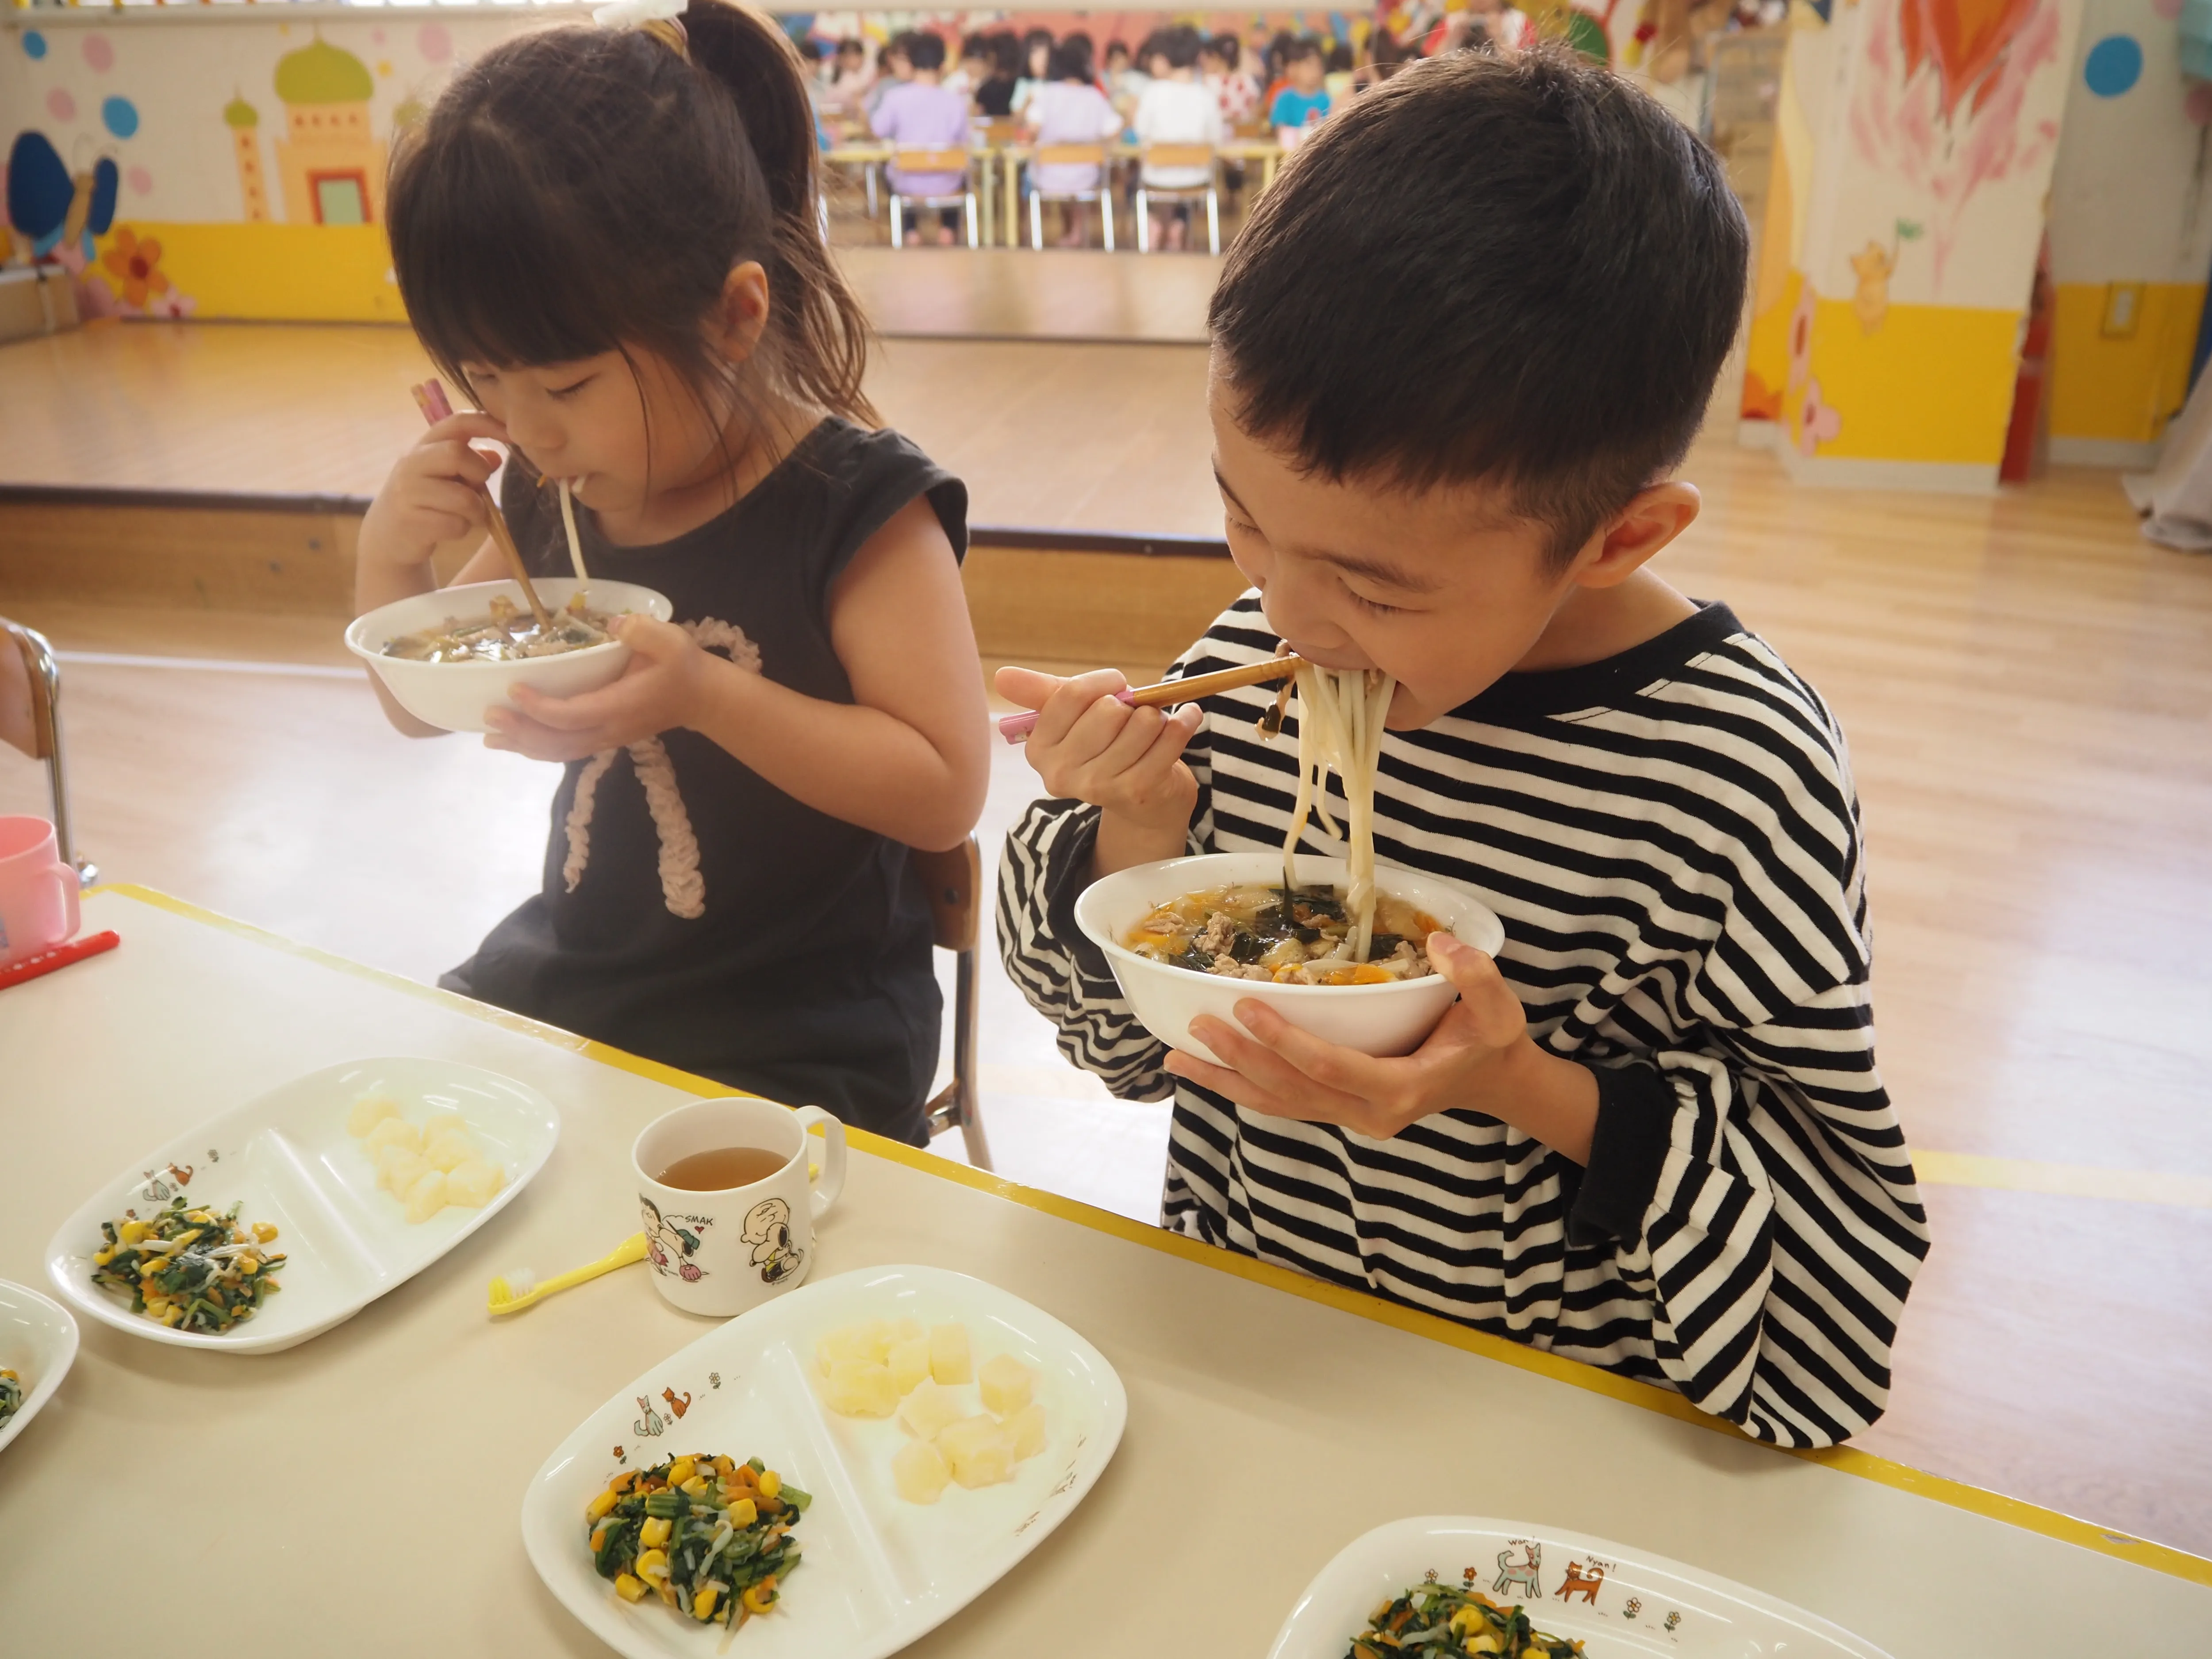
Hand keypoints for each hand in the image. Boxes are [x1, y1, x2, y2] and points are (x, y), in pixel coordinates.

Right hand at [357, 411, 507, 570]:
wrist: (387, 536)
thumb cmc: (426, 501)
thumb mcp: (445, 476)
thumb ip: (469, 463)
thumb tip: (496, 457)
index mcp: (424, 446)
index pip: (457, 423)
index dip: (487, 424)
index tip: (512, 435)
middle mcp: (412, 463)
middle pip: (456, 453)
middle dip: (478, 472)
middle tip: (478, 488)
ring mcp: (408, 492)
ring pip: (463, 497)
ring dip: (476, 511)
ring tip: (467, 516)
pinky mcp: (411, 521)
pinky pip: (456, 525)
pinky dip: (463, 530)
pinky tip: (450, 529)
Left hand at [485, 616, 723, 760]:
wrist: (702, 697)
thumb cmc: (683, 666)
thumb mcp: (670, 640)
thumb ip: (642, 631)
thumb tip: (615, 624)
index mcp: (620, 706)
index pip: (571, 715)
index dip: (540, 707)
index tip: (514, 688)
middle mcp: (609, 729)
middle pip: (558, 742)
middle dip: (521, 731)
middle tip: (490, 715)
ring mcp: (607, 738)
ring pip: (560, 752)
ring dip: (524, 745)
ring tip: (491, 738)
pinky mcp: (605, 737)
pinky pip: (566, 750)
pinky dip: (540, 749)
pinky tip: (519, 743)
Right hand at [995, 666, 1199, 868]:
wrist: (1145, 802)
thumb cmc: (1107, 748)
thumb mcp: (1073, 718)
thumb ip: (1041, 693)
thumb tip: (1001, 676)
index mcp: (1039, 749)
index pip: (1070, 694)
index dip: (1103, 682)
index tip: (1117, 685)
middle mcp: (1061, 773)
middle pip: (1107, 709)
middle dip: (1130, 704)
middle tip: (1134, 718)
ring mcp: (1098, 787)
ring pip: (1141, 721)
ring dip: (1157, 717)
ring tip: (1153, 728)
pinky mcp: (1137, 791)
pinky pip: (1169, 739)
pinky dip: (1184, 722)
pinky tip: (1186, 719)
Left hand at [1164, 934, 1596, 1158]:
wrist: (1492, 1081)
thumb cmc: (1490, 1040)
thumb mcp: (1500, 1008)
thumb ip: (1476, 976)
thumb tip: (1441, 945)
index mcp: (1401, 1089)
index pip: (1331, 1068)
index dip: (1286, 1040)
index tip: (1247, 1004)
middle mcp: (1368, 1113)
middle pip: (1291, 1089)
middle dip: (1241, 1058)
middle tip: (1198, 1023)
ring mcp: (1350, 1117)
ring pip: (1277, 1104)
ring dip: (1226, 1081)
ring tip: (1177, 1058)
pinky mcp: (1338, 1110)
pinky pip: (1282, 1103)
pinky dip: (1241, 1088)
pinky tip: (1205, 1071)